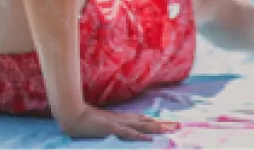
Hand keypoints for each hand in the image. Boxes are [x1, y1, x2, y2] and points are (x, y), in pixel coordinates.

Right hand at [57, 105, 179, 141]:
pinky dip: (139, 136)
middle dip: (164, 124)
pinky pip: (128, 133)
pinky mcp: (112, 129)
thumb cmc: (85, 119)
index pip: (144, 120)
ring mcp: (118, 124)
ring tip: (171, 130)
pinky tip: (149, 139)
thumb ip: (112, 124)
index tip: (170, 124)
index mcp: (122, 119)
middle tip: (180, 126)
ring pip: (143, 126)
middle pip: (148, 122)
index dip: (157, 122)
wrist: (73, 115)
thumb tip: (120, 127)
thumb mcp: (102, 123)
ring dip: (157, 128)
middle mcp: (124, 120)